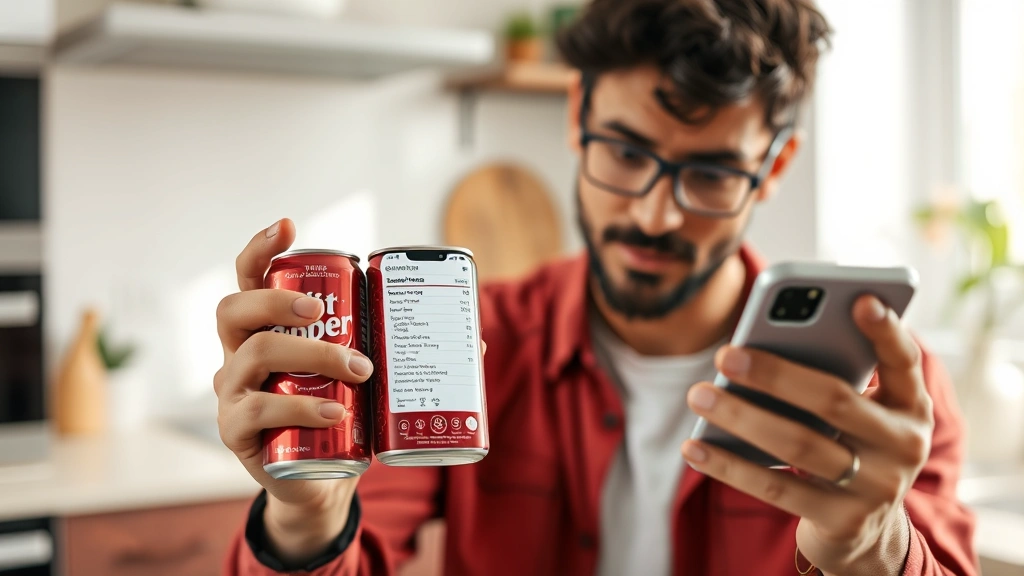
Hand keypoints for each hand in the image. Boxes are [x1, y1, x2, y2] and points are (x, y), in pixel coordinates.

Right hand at [214, 219, 374, 562]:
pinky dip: (302, 408)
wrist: (318, 482)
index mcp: (265, 331)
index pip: (248, 278)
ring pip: (253, 356)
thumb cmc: (341, 416)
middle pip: (236, 309)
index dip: (260, 248)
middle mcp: (237, 355)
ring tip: (359, 369)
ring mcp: (231, 394)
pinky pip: (259, 410)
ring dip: (312, 355)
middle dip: (278, 300)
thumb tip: (476, 341)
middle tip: (323, 311)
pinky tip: (337, 414)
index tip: (288, 224)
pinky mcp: (237, 433)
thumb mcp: (367, 380)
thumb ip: (408, 354)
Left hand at [681, 295, 932, 574]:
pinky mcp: (843, 521)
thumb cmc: (850, 445)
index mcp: (910, 404)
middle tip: (724, 355)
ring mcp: (877, 487)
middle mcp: (904, 445)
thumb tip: (755, 351)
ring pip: (799, 445)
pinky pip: (776, 489)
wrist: (870, 532)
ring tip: (698, 395)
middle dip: (775, 374)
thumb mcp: (857, 412)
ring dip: (742, 417)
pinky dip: (729, 465)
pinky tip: (694, 447)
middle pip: (834, 400)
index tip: (860, 299)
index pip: (903, 360)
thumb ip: (830, 377)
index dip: (886, 330)